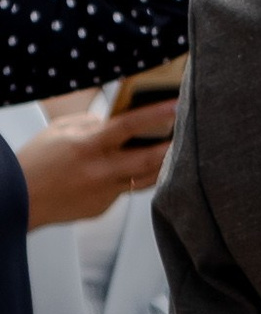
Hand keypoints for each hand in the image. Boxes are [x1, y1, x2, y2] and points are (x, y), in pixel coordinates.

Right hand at [20, 100, 176, 228]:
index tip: (177, 105)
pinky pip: (124, 190)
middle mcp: (99, 172)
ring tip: (173, 150)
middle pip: (148, 159)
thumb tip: (115, 120)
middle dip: (172, 146)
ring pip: (145, 178)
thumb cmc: (35, 161)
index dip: (156, 114)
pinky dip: (129, 179)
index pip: (129, 126)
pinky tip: (128, 170)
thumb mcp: (60, 131)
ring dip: (161, 164)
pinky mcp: (103, 208)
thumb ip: (91, 123)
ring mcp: (103, 193)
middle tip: (189, 134)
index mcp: (87, 147)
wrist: (17, 200)